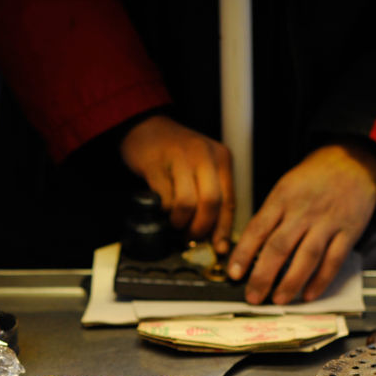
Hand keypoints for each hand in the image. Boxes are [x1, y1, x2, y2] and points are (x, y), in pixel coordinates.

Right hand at [120, 115, 235, 250]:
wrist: (146, 127)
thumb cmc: (176, 153)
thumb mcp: (203, 167)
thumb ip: (211, 194)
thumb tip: (214, 236)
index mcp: (222, 158)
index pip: (229, 200)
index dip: (223, 229)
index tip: (218, 248)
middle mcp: (204, 155)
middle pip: (211, 202)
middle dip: (200, 227)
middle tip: (190, 236)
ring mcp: (179, 157)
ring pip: (187, 202)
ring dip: (179, 221)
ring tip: (174, 222)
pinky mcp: (155, 164)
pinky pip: (163, 197)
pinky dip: (163, 210)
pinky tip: (161, 209)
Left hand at [227, 143, 375, 304]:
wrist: (352, 160)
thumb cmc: (313, 179)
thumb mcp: (284, 188)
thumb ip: (269, 217)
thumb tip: (248, 251)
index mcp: (282, 199)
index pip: (257, 229)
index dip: (243, 254)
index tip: (233, 274)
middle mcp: (303, 211)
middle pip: (279, 247)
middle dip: (263, 276)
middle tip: (252, 296)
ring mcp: (327, 222)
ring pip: (306, 256)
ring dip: (291, 282)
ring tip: (278, 300)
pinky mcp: (348, 231)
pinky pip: (334, 259)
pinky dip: (321, 280)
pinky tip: (308, 294)